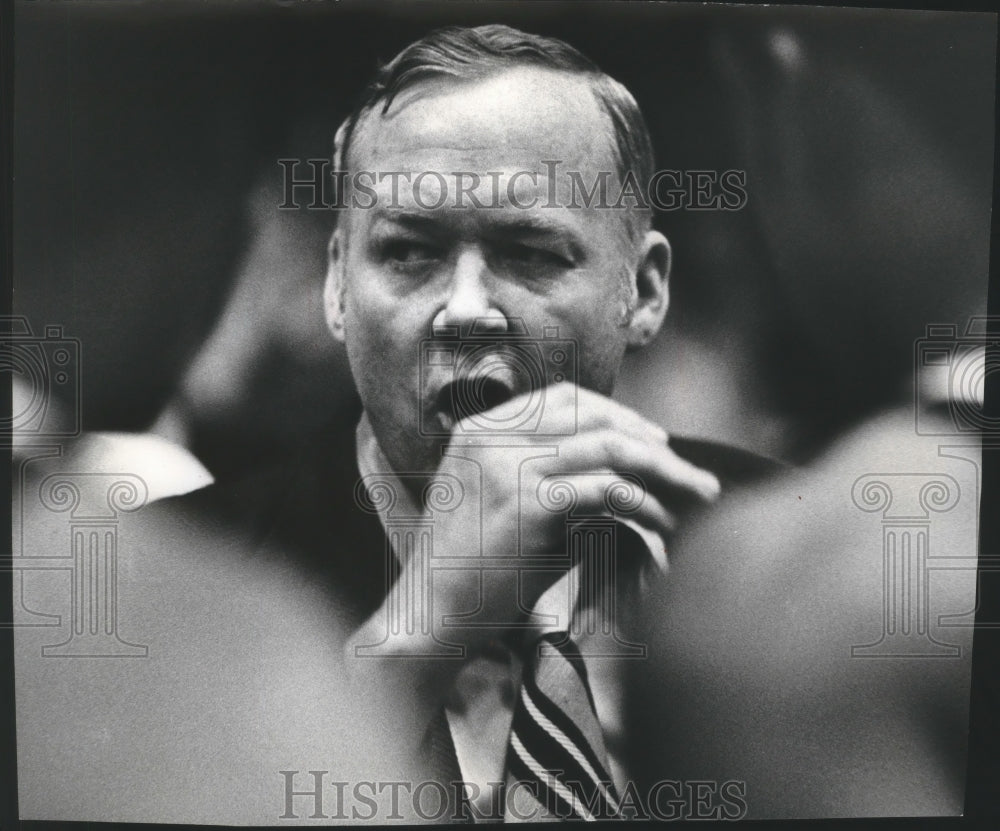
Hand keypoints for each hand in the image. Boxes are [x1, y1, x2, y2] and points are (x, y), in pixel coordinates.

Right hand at [344, 383, 719, 750]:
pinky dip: (644, 503)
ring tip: (696, 492)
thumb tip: (618, 471)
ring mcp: (508, 466)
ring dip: (662, 469)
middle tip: (688, 470)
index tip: (653, 440)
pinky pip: (607, 490)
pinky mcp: (529, 502)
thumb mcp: (497, 502)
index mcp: (480, 430)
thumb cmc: (471, 568)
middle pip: (591, 414)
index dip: (616, 413)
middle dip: (650, 439)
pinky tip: (662, 522)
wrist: (432, 615)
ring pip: (607, 446)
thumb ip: (544, 473)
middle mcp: (491, 436)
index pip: (562, 398)